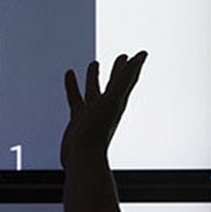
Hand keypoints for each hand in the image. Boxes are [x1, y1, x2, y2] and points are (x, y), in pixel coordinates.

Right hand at [60, 51, 147, 168]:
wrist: (82, 158)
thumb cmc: (97, 131)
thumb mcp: (111, 100)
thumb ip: (124, 79)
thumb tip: (140, 57)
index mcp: (118, 102)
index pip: (129, 79)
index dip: (135, 66)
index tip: (142, 54)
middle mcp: (107, 107)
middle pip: (116, 84)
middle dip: (120, 70)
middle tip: (123, 57)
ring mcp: (92, 113)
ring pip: (94, 90)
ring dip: (95, 77)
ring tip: (94, 64)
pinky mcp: (78, 119)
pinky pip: (76, 98)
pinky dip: (73, 86)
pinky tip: (69, 75)